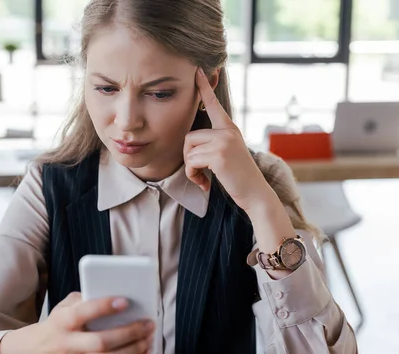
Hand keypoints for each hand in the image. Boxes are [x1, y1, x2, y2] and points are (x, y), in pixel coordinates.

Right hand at [35, 292, 154, 353]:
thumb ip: (85, 298)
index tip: (124, 301)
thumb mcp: (64, 306)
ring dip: (134, 351)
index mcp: (62, 322)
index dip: (104, 307)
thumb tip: (114, 293)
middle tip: (147, 323)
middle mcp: (69, 344)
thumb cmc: (57, 324)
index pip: (82, 314)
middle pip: (101, 342)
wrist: (37, 352)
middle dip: (129, 333)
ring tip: (148, 338)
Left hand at [183, 68, 273, 211]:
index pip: (214, 104)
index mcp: (229, 129)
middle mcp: (227, 131)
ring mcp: (224, 141)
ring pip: (189, 150)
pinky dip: (193, 175)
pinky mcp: (218, 154)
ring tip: (203, 178)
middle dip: (188, 158)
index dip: (204, 87)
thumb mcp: (227, 154)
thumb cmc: (238, 178)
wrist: (255, 194)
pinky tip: (205, 183)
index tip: (198, 71)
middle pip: (189, 136)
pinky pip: (191, 161)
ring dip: (191, 168)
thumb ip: (214, 143)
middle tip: (198, 172)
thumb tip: (191, 142)